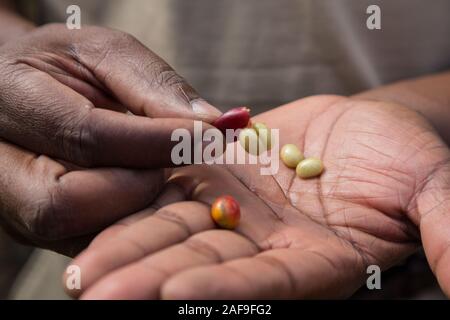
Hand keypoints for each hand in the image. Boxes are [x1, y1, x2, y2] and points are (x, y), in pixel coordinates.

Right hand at [0, 24, 219, 253]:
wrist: (22, 90)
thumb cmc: (65, 66)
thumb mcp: (105, 53)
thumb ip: (154, 85)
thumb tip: (212, 124)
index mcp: (10, 98)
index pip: (85, 136)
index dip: (156, 143)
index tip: (211, 137)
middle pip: (66, 204)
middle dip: (139, 189)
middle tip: (178, 164)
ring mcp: (12, 204)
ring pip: (77, 234)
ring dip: (138, 212)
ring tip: (165, 178)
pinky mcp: (33, 227)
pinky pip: (86, 243)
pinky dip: (129, 224)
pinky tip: (149, 195)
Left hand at [68, 95, 449, 298]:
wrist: (369, 127)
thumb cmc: (406, 157)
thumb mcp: (433, 188)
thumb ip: (444, 230)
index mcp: (318, 261)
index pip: (267, 285)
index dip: (224, 290)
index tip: (175, 294)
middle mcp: (267, 244)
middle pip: (205, 265)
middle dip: (152, 280)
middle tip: (97, 294)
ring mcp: (237, 210)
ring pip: (178, 231)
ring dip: (133, 248)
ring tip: (84, 271)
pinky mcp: (216, 174)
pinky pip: (172, 187)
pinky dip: (140, 200)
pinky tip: (102, 211)